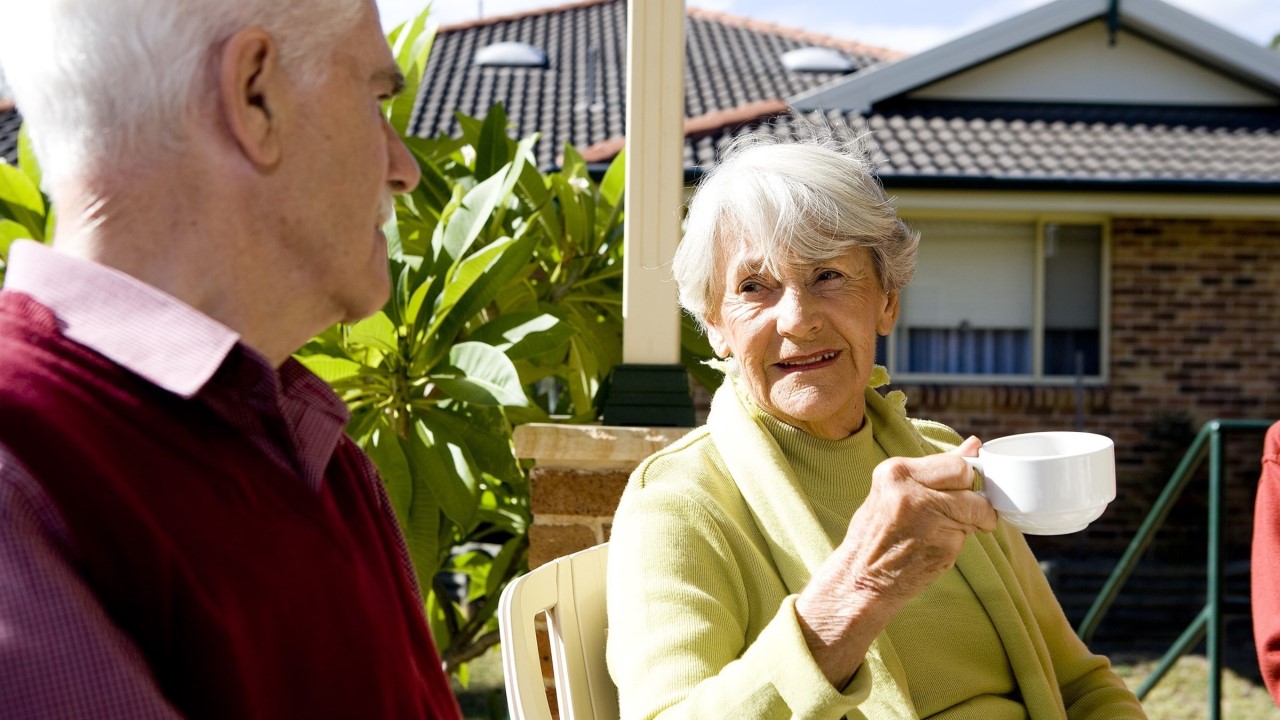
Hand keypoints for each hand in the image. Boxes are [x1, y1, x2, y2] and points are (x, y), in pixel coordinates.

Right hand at [795, 436, 997, 685]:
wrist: (859, 580)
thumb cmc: (877, 535)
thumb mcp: (897, 491)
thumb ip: (936, 471)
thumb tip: (974, 444)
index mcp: (895, 471)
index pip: (954, 463)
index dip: (963, 479)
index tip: (960, 492)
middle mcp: (910, 490)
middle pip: (968, 480)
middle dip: (971, 497)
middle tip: (955, 514)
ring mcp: (927, 517)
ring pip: (977, 509)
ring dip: (970, 523)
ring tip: (939, 533)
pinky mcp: (942, 543)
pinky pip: (968, 535)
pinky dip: (958, 543)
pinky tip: (933, 548)